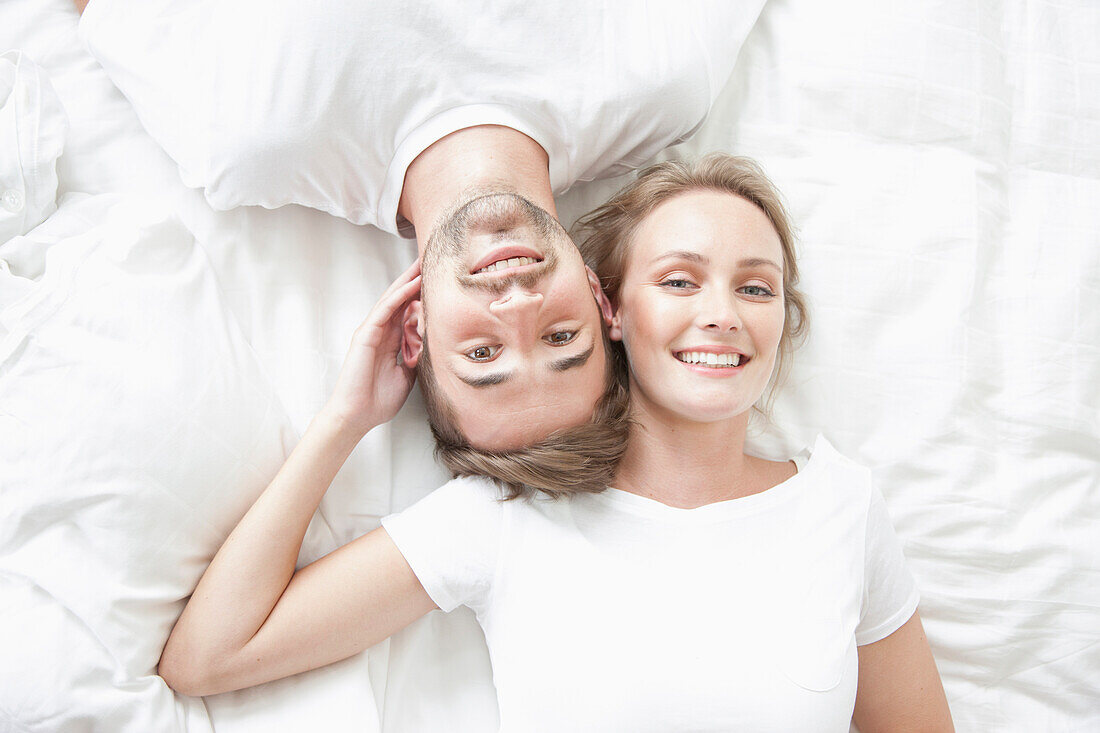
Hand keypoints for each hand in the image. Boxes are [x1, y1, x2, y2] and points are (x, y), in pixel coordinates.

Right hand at [322, 259, 421, 436]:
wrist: (358, 415)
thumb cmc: (379, 400)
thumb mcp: (408, 375)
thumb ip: (417, 357)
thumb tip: (435, 346)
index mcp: (391, 340)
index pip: (408, 310)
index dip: (421, 294)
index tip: (438, 280)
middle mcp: (381, 331)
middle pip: (400, 298)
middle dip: (414, 279)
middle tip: (430, 260)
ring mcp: (372, 331)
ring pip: (392, 299)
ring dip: (408, 281)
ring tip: (423, 264)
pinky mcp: (365, 335)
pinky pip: (384, 311)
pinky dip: (399, 297)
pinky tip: (412, 285)